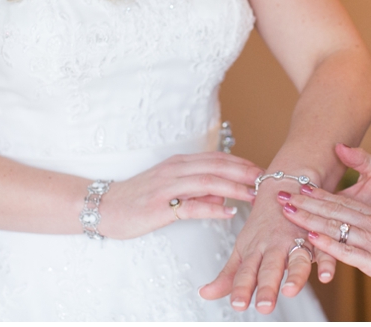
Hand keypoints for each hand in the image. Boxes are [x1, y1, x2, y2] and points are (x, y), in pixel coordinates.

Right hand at [101, 152, 260, 238]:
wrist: (104, 207)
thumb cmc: (138, 199)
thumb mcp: (171, 188)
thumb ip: (198, 189)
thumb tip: (225, 193)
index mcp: (180, 163)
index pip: (217, 158)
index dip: (242, 163)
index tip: (261, 171)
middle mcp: (176, 170)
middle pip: (218, 166)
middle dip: (245, 172)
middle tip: (267, 180)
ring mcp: (167, 186)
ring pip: (209, 181)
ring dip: (235, 187)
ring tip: (254, 195)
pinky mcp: (160, 206)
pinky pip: (192, 206)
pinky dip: (213, 207)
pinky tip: (229, 212)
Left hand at [198, 178, 336, 312]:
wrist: (285, 186)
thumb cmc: (263, 223)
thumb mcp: (243, 248)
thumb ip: (229, 275)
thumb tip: (205, 294)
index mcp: (255, 250)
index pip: (247, 272)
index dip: (242, 288)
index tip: (238, 304)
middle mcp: (275, 246)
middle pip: (271, 268)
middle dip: (267, 286)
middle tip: (264, 305)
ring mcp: (296, 241)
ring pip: (297, 260)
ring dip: (295, 276)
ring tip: (290, 290)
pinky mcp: (316, 239)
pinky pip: (324, 252)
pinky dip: (327, 263)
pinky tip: (326, 276)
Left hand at [279, 184, 370, 306]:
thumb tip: (366, 222)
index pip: (341, 201)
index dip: (317, 194)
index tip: (297, 187)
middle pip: (332, 209)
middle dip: (304, 202)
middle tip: (281, 194)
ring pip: (335, 225)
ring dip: (309, 218)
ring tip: (287, 210)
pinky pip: (346, 250)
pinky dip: (327, 242)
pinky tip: (310, 236)